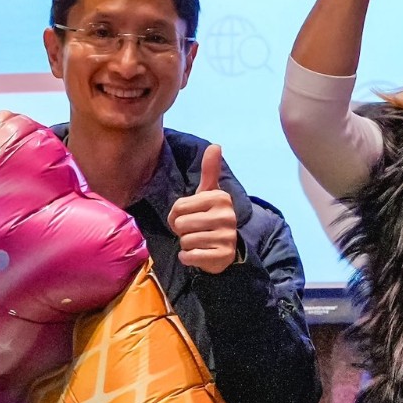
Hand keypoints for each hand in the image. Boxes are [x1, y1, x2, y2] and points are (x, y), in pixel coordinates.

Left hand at [167, 143, 238, 274]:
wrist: (224, 248)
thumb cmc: (210, 216)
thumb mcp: (209, 194)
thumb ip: (210, 170)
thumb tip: (216, 145)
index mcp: (220, 197)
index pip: (178, 207)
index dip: (176, 215)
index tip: (189, 216)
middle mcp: (227, 215)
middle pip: (181, 224)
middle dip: (181, 231)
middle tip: (193, 231)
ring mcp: (226, 236)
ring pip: (185, 241)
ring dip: (186, 244)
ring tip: (198, 241)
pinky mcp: (222, 256)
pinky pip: (190, 256)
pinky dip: (188, 257)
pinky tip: (199, 253)